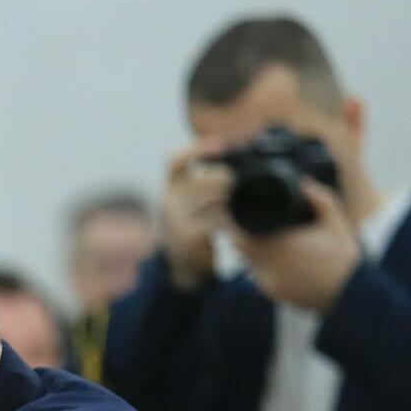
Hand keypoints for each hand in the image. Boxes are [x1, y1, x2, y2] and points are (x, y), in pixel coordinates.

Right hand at [158, 141, 232, 291]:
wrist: (182, 264)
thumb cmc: (192, 224)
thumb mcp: (189, 198)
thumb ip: (204, 179)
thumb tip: (233, 157)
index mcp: (170, 187)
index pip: (174, 161)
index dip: (196, 149)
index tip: (222, 146)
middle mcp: (168, 201)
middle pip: (202, 181)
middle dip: (226, 181)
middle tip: (242, 183)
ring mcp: (176, 222)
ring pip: (210, 202)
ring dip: (230, 202)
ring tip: (242, 203)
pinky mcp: (187, 239)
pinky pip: (214, 224)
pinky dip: (229, 222)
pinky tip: (236, 222)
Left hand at [229, 179, 363, 312]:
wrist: (350, 297)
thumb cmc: (343, 258)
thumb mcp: (335, 223)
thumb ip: (320, 199)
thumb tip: (303, 183)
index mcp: (281, 244)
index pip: (239, 232)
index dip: (235, 221)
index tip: (239, 210)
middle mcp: (269, 265)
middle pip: (239, 246)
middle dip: (242, 233)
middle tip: (252, 221)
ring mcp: (268, 282)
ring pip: (248, 261)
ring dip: (253, 250)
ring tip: (271, 238)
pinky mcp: (272, 293)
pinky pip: (259, 276)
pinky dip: (264, 266)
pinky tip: (279, 258)